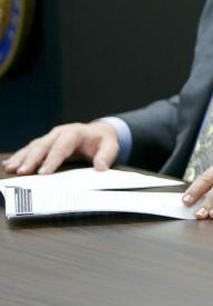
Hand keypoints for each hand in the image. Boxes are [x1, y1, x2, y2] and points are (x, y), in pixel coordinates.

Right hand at [3, 121, 118, 174]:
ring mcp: (51, 136)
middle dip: (32, 159)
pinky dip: (20, 156)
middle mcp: (60, 132)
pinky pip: (30, 148)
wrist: (99, 133)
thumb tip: (100, 167)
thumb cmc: (103, 142)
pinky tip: (9, 164)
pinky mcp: (45, 142)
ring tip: (11, 169)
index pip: (62, 146)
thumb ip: (105, 156)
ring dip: (22, 157)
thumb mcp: (110, 147)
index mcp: (75, 133)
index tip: (44, 173)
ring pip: (33, 146)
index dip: (52, 159)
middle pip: (44, 145)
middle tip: (23, 173)